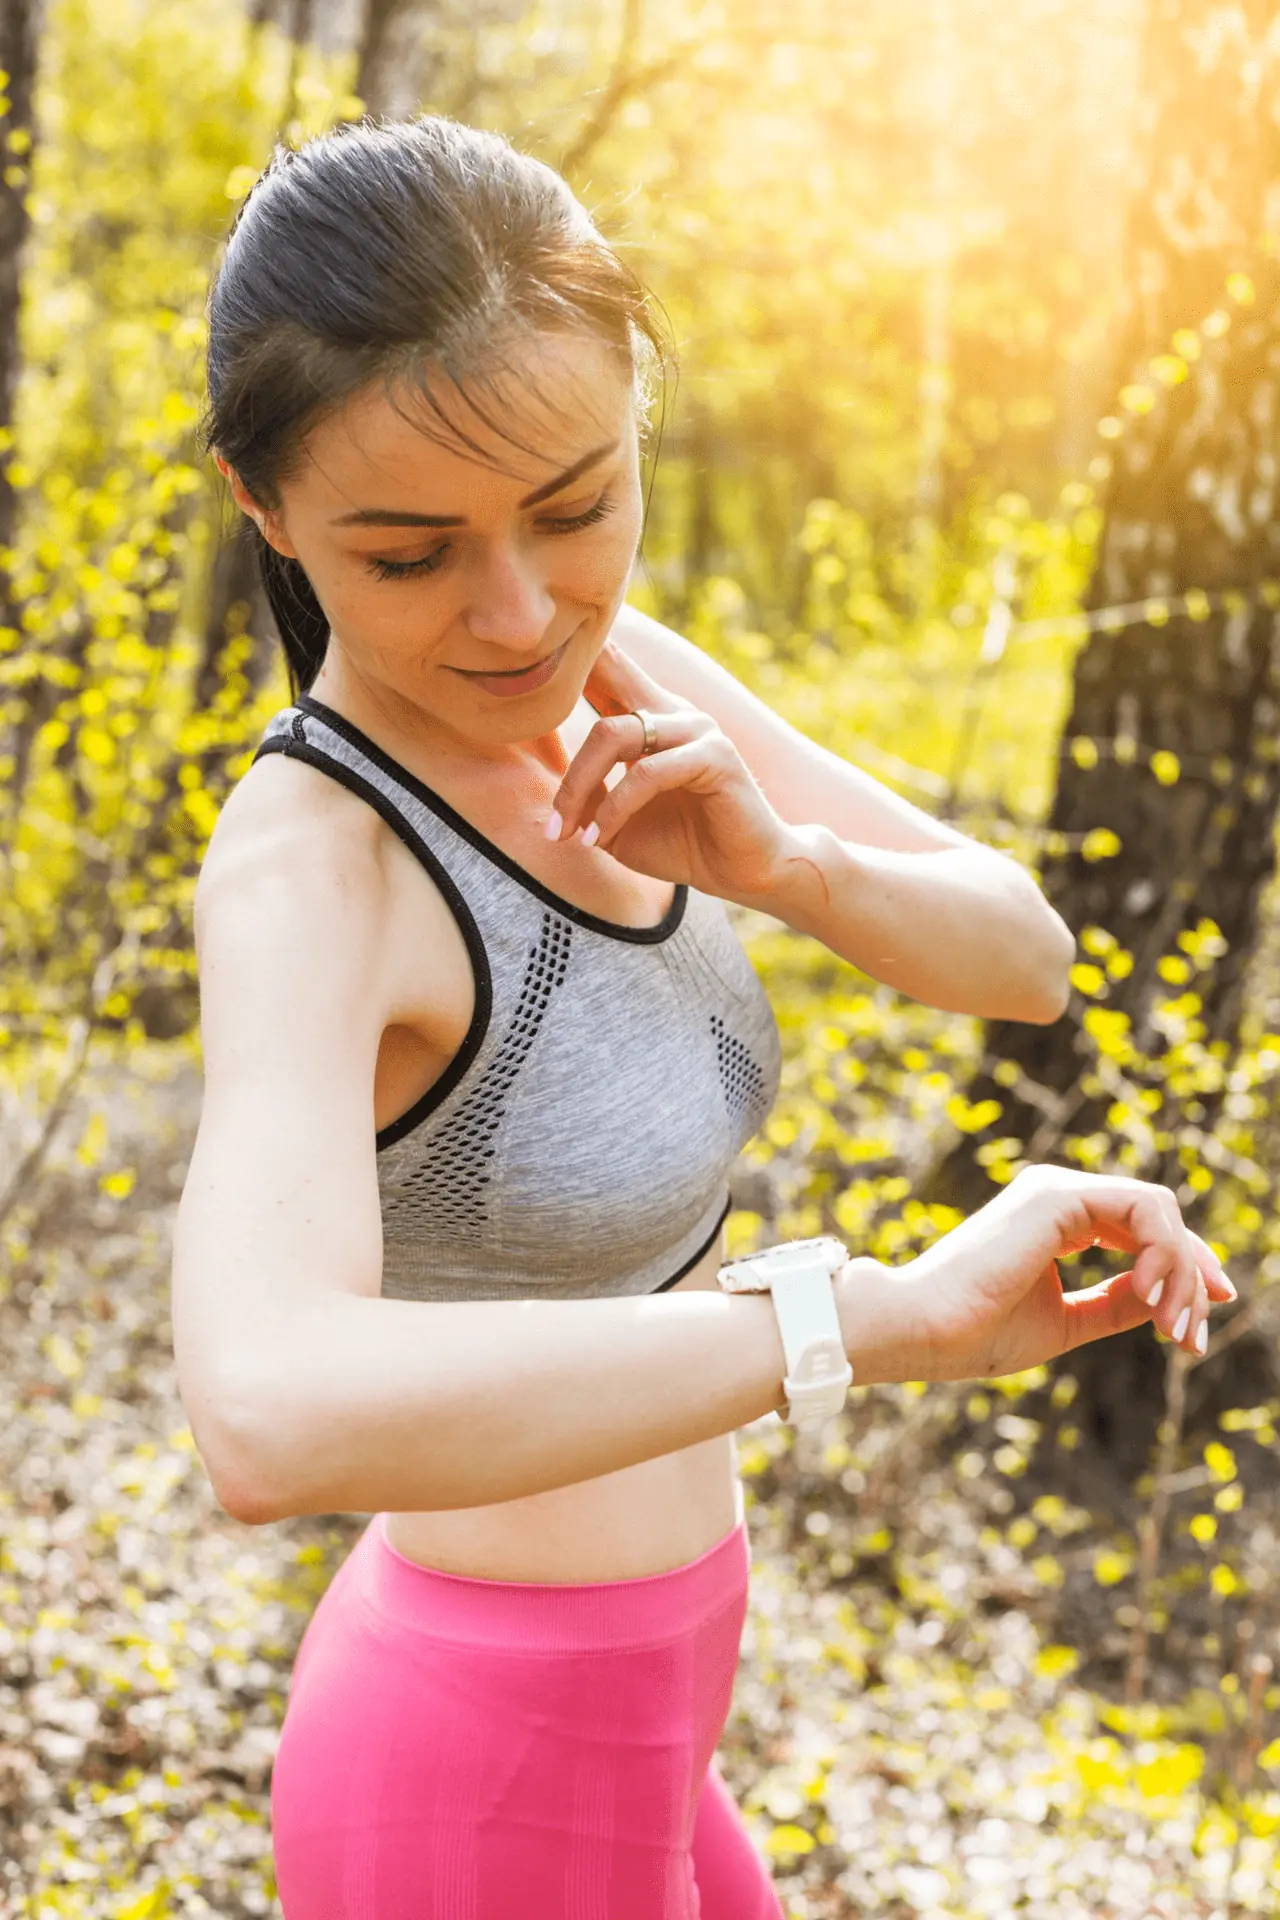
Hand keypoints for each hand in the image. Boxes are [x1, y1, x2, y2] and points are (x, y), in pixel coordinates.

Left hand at [547, 636, 792, 900]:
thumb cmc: (683, 844)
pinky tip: (601, 838)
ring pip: (613, 734)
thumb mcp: (618, 825)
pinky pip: (646, 773)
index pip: (605, 667)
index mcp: (649, 715)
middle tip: (551, 818)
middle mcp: (671, 710)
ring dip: (580, 788)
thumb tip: (550, 802)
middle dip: (557, 741)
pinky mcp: (715, 755)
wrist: (745, 872)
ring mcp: (696, 728)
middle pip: (598, 682)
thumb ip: (586, 801)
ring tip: (569, 833)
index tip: (525, 664)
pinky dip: (616, 808)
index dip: (570, 656)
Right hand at [870, 1164, 1235, 1382]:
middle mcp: (1059, 1195)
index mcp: (1056, 1220)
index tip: (1194, 1331)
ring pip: (1159, 1212)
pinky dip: (1163, 1252)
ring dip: (1181, 1271)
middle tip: (1192, 1338)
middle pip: (1159, 1220)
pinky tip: (1149, 1295)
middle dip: (1191, 1278)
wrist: (924, 1329)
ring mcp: (1058, 1190)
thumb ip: (1116, 1304)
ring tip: (1171, 1325)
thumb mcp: (1067, 1322)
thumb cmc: (977, 1332)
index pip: (1141, 1232)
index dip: (1182, 1274)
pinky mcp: (1058, 1196)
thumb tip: (1171, 1299)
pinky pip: (1143, 1208)